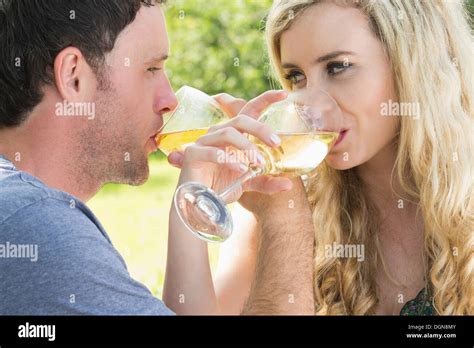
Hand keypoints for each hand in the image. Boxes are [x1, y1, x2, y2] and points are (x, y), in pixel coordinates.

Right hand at [168, 90, 293, 203]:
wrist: (199, 205)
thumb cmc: (220, 187)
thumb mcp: (247, 183)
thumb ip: (265, 181)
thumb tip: (288, 184)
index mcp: (232, 136)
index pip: (249, 112)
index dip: (265, 100)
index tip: (284, 93)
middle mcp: (218, 134)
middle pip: (240, 119)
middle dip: (260, 129)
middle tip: (276, 143)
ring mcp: (204, 143)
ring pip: (228, 132)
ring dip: (246, 146)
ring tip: (258, 163)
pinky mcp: (192, 155)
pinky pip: (212, 152)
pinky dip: (229, 159)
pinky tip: (242, 169)